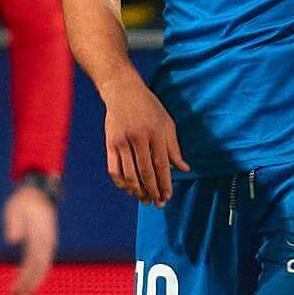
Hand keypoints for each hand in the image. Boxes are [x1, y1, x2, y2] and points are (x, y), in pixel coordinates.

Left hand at [2, 187, 58, 294]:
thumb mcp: (15, 207)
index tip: (15, 289)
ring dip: (33, 282)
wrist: (39, 191)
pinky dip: (33, 273)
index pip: (35, 262)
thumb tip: (12, 241)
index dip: (26, 278)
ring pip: (42, 267)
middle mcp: (47, 241)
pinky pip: (39, 261)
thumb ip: (14, 223)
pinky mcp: (43, 242)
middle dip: (30, 285)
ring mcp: (47, 243)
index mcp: (40, 235)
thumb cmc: (25, 199)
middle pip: (40, 269)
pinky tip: (24, 280)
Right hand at [103, 82, 187, 205]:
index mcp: (155, 133)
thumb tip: (184, 169)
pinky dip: (121, 182)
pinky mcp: (109, 143)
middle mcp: (138, 138)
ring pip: (129, 173)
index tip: (168, 196)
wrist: (122, 91)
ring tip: (144, 200)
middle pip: (145, 172)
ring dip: (137, 190)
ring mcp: (122, 141)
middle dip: (152, 191)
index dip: (165, 183)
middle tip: (158, 204)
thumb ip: (174, 148)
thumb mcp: (167, 123)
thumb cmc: (149, 107)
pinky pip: (114, 168)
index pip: (161, 164)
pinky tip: (128, 189)